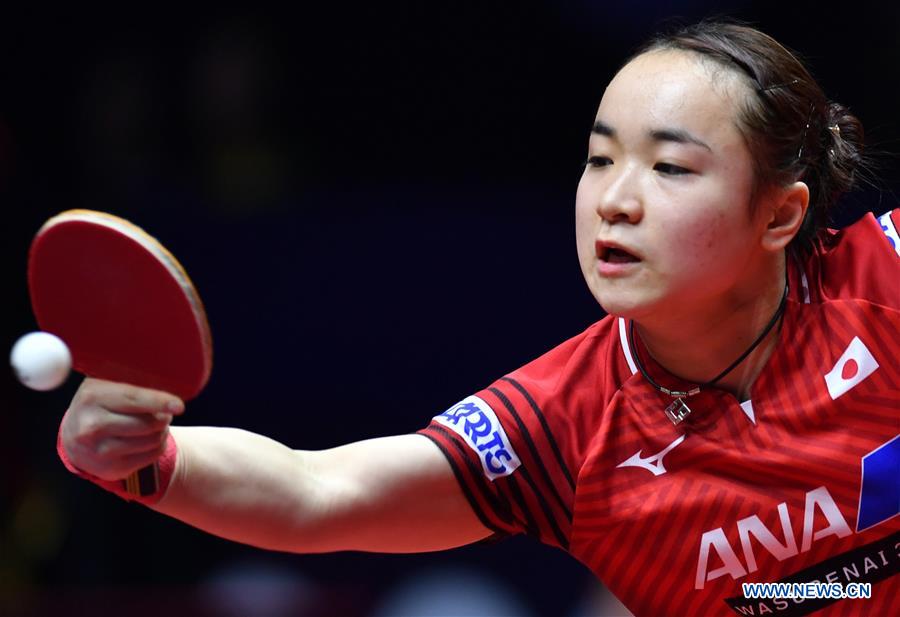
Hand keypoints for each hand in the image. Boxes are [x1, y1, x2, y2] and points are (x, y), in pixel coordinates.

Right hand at [60, 378, 183, 480]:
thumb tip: (168, 384)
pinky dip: (158, 446)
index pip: (134, 399)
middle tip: (163, 413)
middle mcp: (92, 426)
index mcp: (92, 397)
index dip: (160, 402)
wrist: (72, 437)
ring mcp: (99, 451)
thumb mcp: (105, 386)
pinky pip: (150, 456)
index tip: (179, 405)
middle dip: (163, 418)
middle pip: (147, 423)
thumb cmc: (98, 405)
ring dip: (162, 432)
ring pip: (151, 441)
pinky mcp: (111, 469)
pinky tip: (150, 439)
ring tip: (156, 425)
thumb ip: (131, 383)